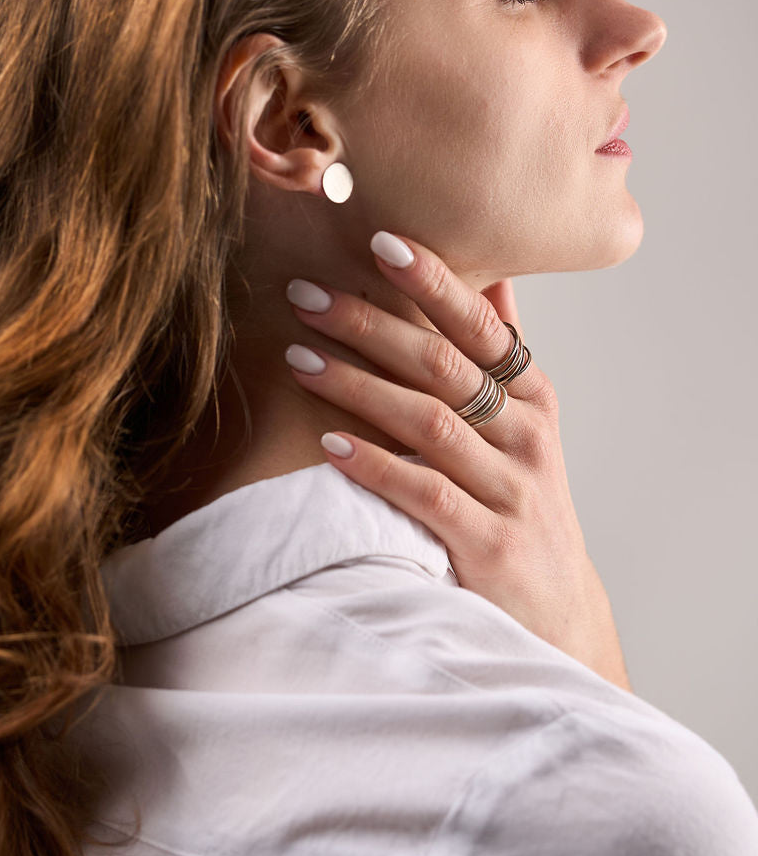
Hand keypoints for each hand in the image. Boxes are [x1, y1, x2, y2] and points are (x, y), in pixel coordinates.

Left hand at [284, 233, 631, 692]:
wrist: (556, 615)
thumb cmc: (520, 505)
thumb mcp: (523, 427)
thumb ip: (503, 353)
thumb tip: (490, 271)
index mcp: (530, 398)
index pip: (480, 325)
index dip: (433, 280)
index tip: (379, 240)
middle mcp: (526, 436)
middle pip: (443, 365)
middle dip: (370, 323)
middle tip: (305, 293)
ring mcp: (511, 491)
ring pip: (430, 423)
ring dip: (359, 385)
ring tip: (299, 357)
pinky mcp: (489, 545)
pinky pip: (426, 495)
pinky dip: (376, 466)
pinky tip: (329, 444)